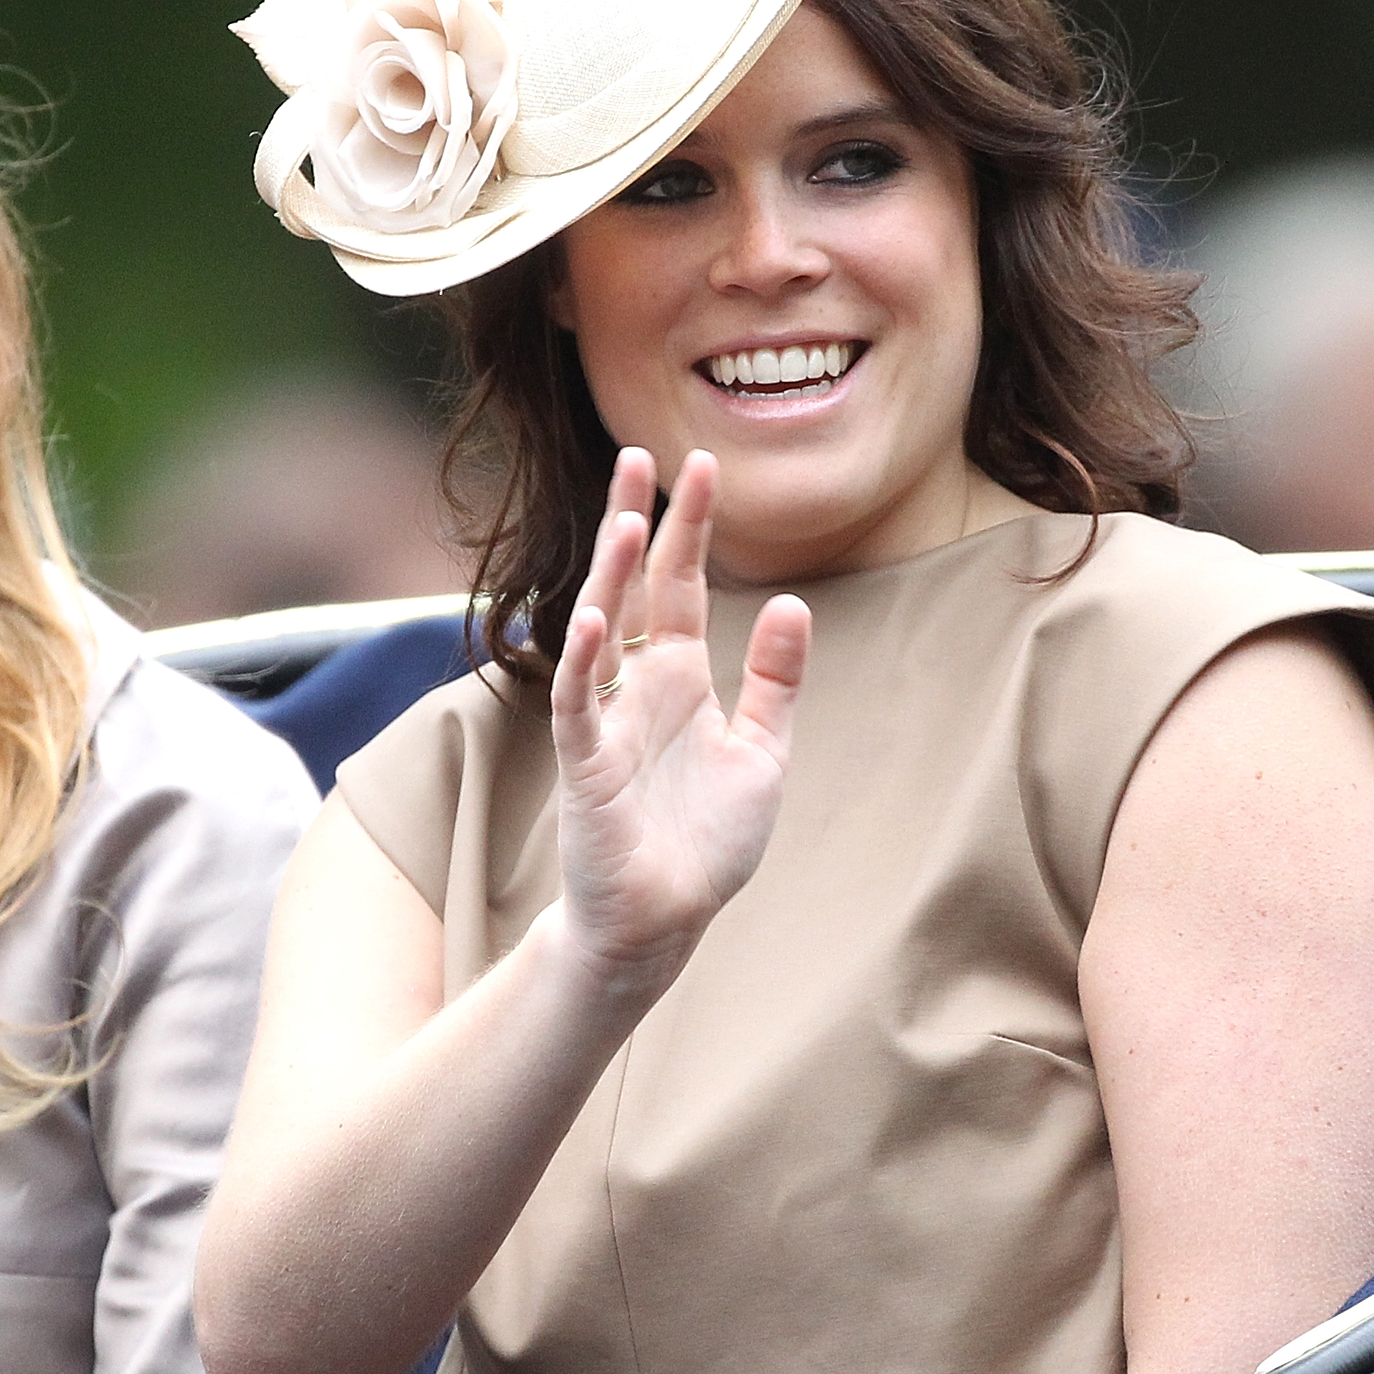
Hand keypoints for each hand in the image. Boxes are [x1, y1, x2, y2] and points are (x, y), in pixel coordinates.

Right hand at [548, 448, 808, 989]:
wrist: (666, 919)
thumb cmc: (706, 842)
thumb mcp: (763, 751)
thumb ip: (776, 680)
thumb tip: (794, 601)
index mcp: (678, 678)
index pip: (679, 585)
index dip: (688, 527)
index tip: (699, 464)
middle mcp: (637, 688)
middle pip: (632, 588)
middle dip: (636, 523)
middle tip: (639, 454)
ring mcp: (607, 722)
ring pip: (601, 632)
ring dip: (610, 576)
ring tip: (626, 516)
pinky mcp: (587, 767)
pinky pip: (579, 705)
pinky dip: (583, 664)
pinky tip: (595, 619)